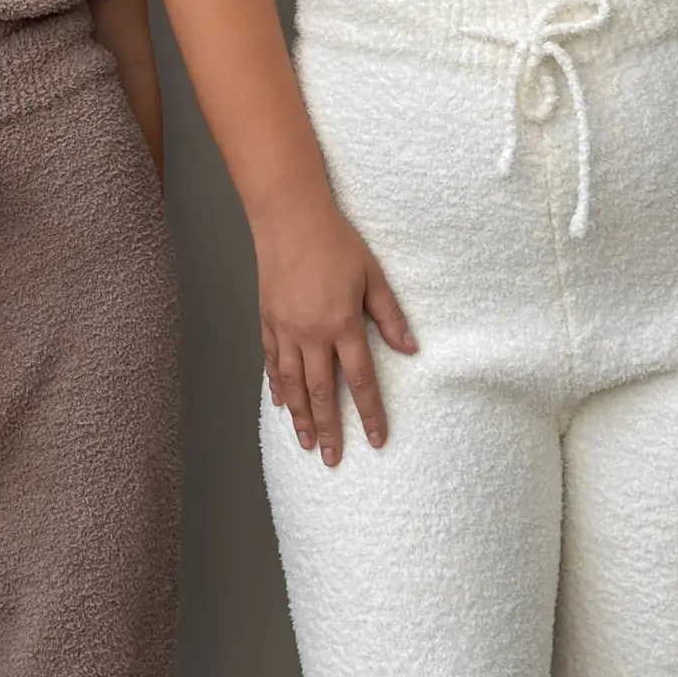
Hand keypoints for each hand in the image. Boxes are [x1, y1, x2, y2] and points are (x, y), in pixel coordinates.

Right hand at [257, 201, 416, 467]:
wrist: (289, 218)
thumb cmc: (335, 241)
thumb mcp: (372, 275)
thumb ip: (389, 315)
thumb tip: (410, 349)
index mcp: (342, 324)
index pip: (360, 379)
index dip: (371, 413)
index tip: (377, 439)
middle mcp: (311, 334)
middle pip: (321, 392)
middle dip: (328, 428)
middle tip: (331, 458)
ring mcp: (285, 329)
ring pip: (292, 384)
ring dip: (300, 417)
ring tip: (304, 443)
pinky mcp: (267, 320)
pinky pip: (271, 362)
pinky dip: (276, 386)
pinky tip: (281, 403)